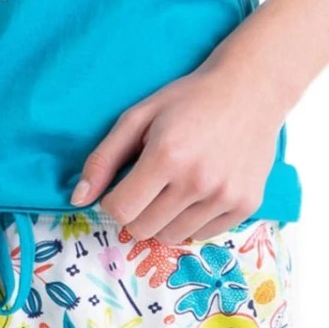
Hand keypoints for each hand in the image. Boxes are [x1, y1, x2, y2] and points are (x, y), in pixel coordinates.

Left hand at [70, 48, 290, 245]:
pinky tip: (198, 192)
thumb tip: (78, 199)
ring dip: (162, 219)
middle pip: (143, 229)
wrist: (250, 90)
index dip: (113, 201)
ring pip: (171, 237)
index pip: (120, 211)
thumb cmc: (188, 99)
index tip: (123, 185)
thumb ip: (103, 159)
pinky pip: (202, 235)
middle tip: (147, 185)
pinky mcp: (246, 205)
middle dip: (135, 212)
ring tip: (173, 188)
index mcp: (167, 155)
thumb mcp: (137, 117)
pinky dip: (192, 221)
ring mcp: (225, 196)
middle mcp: (198, 181)